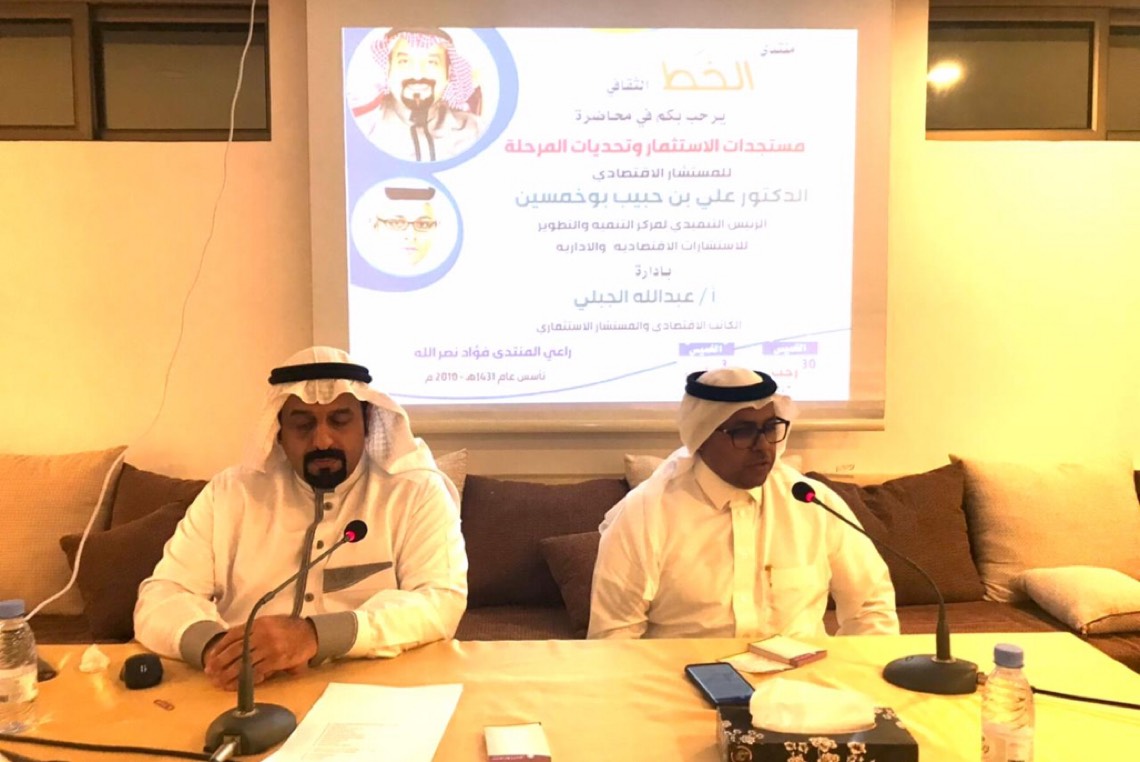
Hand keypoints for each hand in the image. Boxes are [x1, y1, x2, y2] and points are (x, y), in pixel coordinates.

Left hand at [203, 616, 317, 690]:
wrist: (309, 634)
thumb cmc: (288, 629)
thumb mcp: (269, 622)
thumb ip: (252, 630)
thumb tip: (231, 643)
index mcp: (258, 623)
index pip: (233, 635)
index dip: (220, 647)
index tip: (211, 657)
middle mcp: (262, 634)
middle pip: (235, 650)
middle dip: (220, 662)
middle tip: (210, 671)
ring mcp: (269, 648)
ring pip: (243, 663)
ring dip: (229, 674)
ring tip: (219, 681)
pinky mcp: (276, 660)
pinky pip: (256, 672)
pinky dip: (245, 679)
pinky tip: (236, 684)